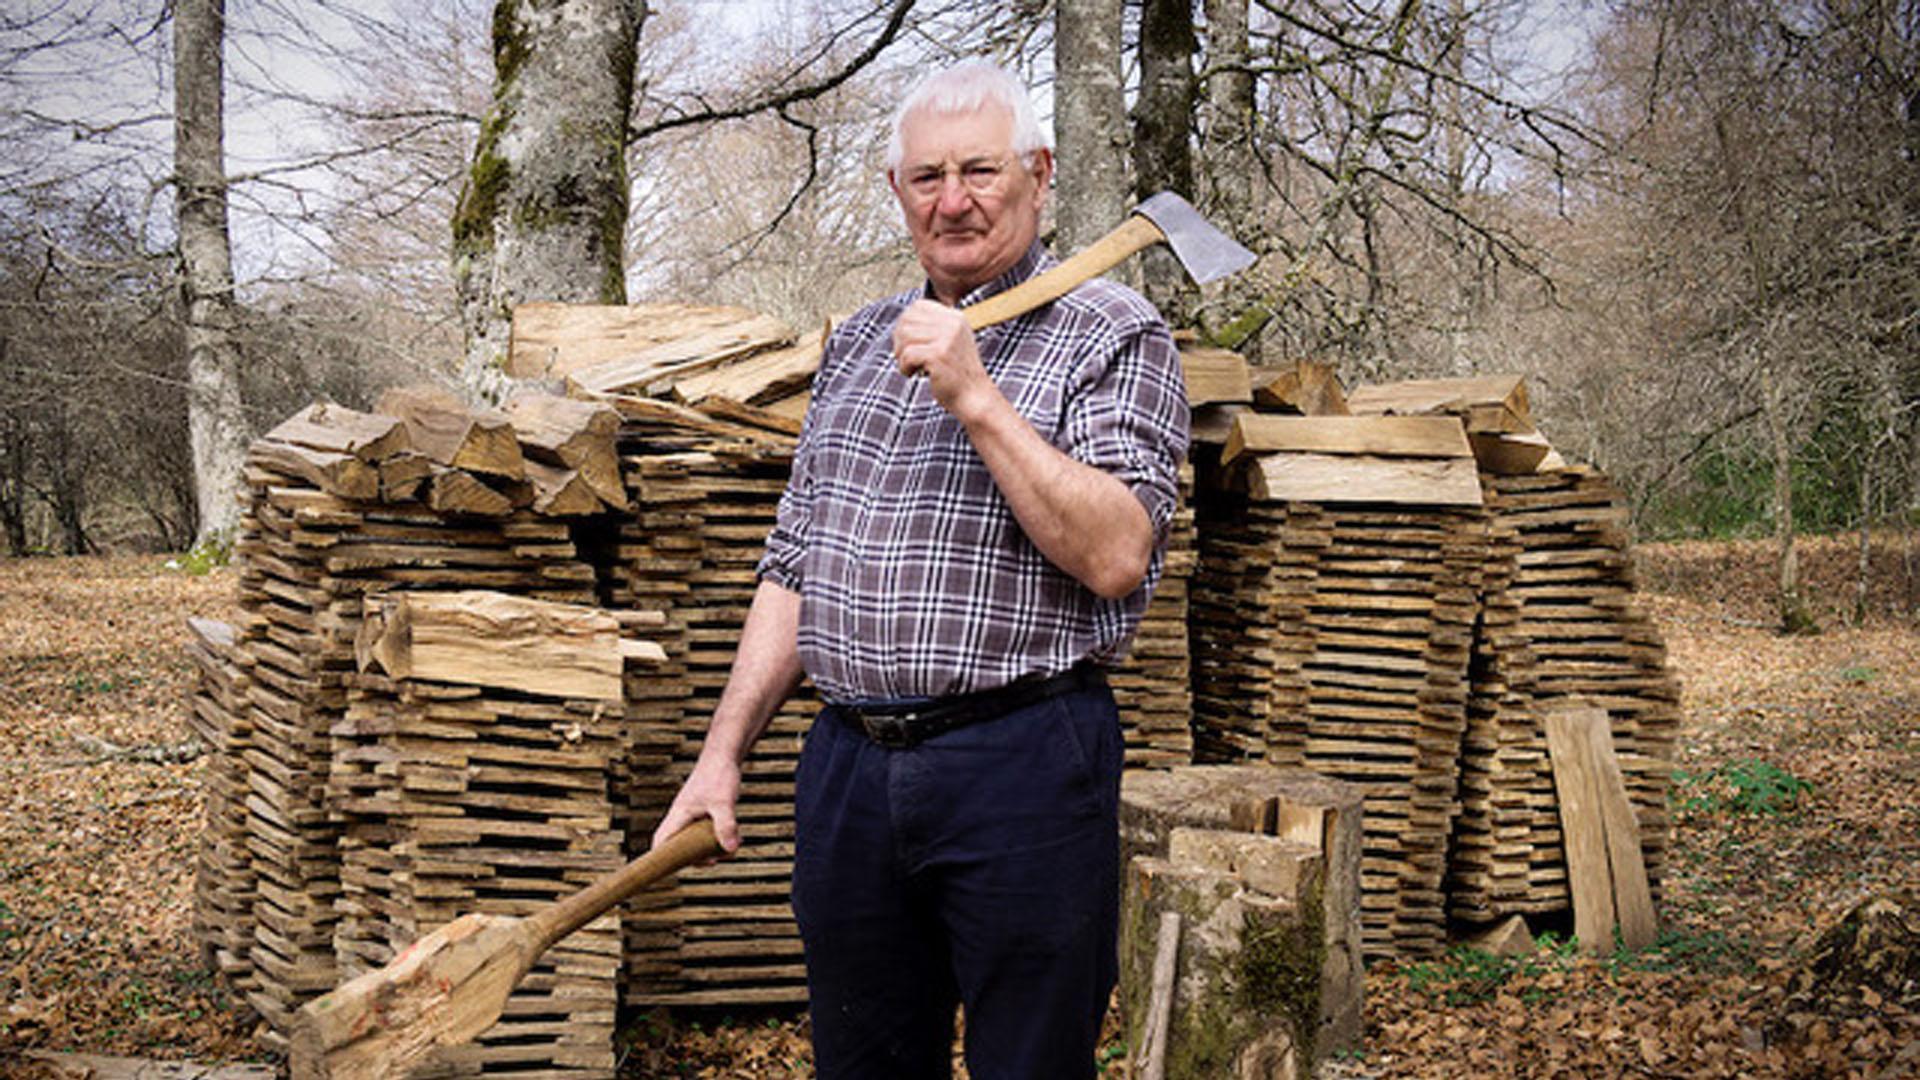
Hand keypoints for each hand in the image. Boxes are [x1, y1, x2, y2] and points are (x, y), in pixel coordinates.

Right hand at [651, 751, 742, 854]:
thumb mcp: (724, 802)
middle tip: (713, 861)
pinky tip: (733, 838)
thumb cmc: (719, 774)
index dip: (661, 859)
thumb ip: (726, 825)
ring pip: (693, 840)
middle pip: (677, 846)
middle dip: (694, 858)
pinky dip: (716, 838)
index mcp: (678, 815)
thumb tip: (731, 850)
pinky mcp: (703, 812)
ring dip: (708, 849)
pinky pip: (704, 832)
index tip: (674, 870)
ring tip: (727, 850)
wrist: (724, 754)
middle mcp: (682, 816)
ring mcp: (692, 814)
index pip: (660, 842)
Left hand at [892, 300, 997, 422]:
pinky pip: (907, 355)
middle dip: (900, 341)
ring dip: (901, 355)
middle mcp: (952, 324)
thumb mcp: (950, 342)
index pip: (918, 306)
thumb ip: (932, 328)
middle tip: (908, 358)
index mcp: (955, 317)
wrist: (974, 397)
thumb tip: (902, 320)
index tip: (909, 343)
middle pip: (907, 320)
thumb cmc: (956, 373)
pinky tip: (914, 374)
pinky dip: (904, 367)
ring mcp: (947, 338)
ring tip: (912, 367)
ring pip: (905, 336)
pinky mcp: (939, 355)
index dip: (906, 323)